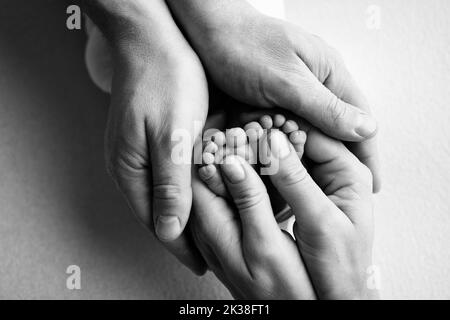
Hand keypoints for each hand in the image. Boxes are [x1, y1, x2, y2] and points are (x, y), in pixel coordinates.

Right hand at [85, 0, 207, 273]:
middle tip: (215, 253)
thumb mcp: (172, 137)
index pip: (158, 224)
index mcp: (130, 172)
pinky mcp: (151, 140)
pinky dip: (190, 189)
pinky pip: (171, 176)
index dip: (183, 247)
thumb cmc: (164, 80)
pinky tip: (207, 192)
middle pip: (160, 213)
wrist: (155, 39)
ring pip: (167, 196)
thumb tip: (168, 231)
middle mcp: (130, 167)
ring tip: (215, 229)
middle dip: (188, 235)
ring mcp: (139, 154)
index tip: (204, 265)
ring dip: (190, 213)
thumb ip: (170, 186)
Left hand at [166, 0, 380, 190]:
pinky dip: (288, 148)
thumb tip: (367, 129)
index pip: (360, 119)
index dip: (367, 153)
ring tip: (317, 188)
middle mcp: (315, 84)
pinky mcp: (271, 99)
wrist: (205, 31)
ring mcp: (293, 92)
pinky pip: (287, 129)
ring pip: (311, 132)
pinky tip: (287, 167)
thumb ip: (324, 106)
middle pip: (337, 129)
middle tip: (342, 193)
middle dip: (341, 160)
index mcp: (329, 73)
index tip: (373, 185)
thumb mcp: (286, 80)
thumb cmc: (243, 46)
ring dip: (313, 157)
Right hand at [192, 113, 377, 298]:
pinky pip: (279, 172)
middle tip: (238, 129)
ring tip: (235, 142)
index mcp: (349, 173)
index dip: (282, 126)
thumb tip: (271, 141)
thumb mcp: (320, 221)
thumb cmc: (339, 265)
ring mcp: (316, 182)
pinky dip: (261, 168)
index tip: (252, 122)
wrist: (338, 295)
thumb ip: (296, 182)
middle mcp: (333, 172)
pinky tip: (242, 164)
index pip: (314, 134)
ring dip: (263, 151)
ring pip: (286, 155)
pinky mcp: (301, 193)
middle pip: (299, 141)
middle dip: (269, 136)